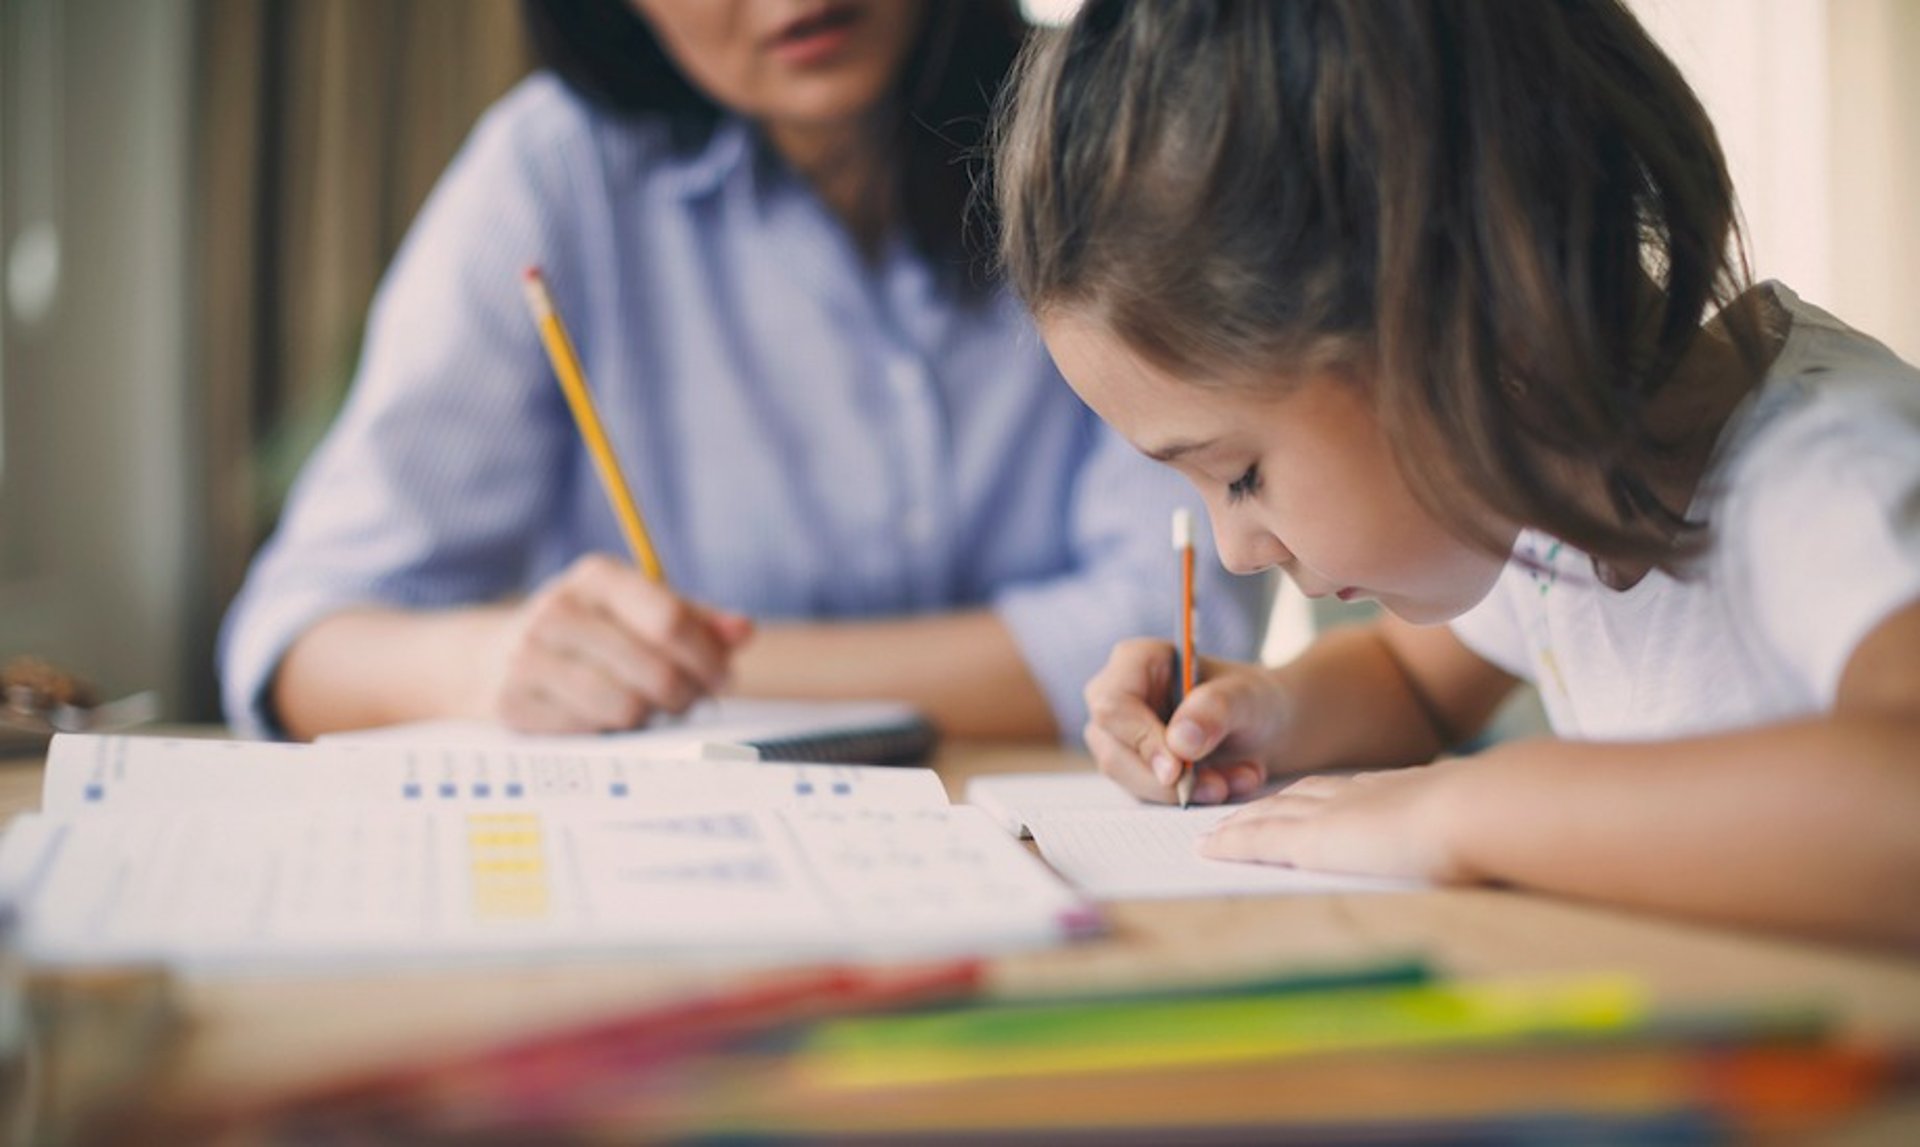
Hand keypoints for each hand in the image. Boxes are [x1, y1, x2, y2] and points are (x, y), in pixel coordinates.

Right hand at [481, 554, 753, 732]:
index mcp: (596, 577)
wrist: (490, 659)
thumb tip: (744, 631)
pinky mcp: (512, 703)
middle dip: (687, 693)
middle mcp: (557, 610)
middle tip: (690, 700)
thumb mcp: (637, 611)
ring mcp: (528, 657)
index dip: (708, 656)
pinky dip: (611, 732)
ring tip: (650, 708)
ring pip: (627, 707)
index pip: (669, 619)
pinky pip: (591, 732)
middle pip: (655, 670)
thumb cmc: (590, 633)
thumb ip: (696, 619)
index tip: (723, 677)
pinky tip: (608, 719)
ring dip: (651, 717)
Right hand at [1081, 638, 1290, 804]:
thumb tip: (1180, 742)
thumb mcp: (1247, 697)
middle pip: (1114, 751)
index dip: (1141, 741)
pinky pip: (1149, 795)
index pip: (1113, 706)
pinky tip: (1229, 783)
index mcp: (1135, 661)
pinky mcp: (1134, 768)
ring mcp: (1121, 736)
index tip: (1177, 771)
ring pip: (1130, 780)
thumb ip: (1215, 710)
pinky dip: (1190, 797)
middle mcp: (1116, 698)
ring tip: (1239, 779)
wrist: (1266, 726)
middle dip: (1168, 780)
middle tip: (1219, 787)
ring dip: (1185, 791)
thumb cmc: (1252, 698)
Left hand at [1200, 763, 1472, 881]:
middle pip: (1300, 796)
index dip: (1318, 798)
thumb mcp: (1486, 820)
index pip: (1347, 791)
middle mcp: (1359, 795)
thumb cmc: (1498, 821)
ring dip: (1241, 822)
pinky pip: (1258, 839)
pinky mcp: (1313, 840)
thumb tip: (1505, 839)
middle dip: (1268, 805)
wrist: (1479, 810)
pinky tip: (1208, 847)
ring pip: (1271, 814)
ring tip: (1216, 832)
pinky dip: (1231, 842)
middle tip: (1241, 813)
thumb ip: (1477, 826)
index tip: (1301, 803)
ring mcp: (1333, 815)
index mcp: (1401, 791)